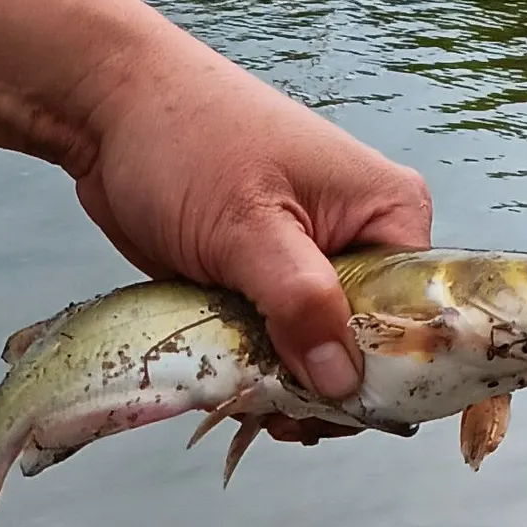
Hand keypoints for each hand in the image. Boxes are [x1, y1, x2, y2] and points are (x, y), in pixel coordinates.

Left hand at [72, 40, 431, 399]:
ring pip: (318, 354)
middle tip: (270, 414)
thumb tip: (343, 384)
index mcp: (389, 212)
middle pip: (368, 347)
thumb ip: (301, 303)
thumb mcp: (248, 226)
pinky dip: (255, 368)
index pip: (415, 320)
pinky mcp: (267, 278)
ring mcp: (314, 260)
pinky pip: (278, 343)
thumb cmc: (187, 141)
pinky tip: (227, 382)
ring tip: (239, 394)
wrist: (110, 110)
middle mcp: (364, 238)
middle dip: (322, 390)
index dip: (378, 378)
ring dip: (281, 384)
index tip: (321, 416)